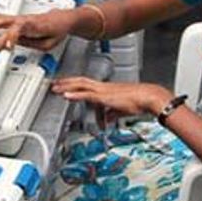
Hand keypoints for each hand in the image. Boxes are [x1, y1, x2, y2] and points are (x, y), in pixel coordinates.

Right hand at [0, 9, 74, 51]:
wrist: (63, 19)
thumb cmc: (57, 31)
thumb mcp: (48, 44)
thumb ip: (32, 44)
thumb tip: (17, 44)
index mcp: (34, 25)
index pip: (19, 29)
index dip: (11, 37)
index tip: (6, 46)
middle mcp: (25, 19)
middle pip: (6, 22)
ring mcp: (21, 17)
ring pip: (2, 18)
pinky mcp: (18, 18)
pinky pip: (2, 17)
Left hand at [51, 77, 172, 117]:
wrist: (148, 97)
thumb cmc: (138, 102)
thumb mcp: (120, 109)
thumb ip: (111, 113)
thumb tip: (107, 119)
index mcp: (105, 89)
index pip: (86, 84)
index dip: (74, 83)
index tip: (64, 85)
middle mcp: (102, 87)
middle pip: (79, 81)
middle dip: (66, 82)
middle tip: (53, 84)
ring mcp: (102, 90)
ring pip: (80, 85)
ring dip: (66, 86)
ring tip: (55, 88)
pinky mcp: (104, 96)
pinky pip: (87, 94)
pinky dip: (75, 94)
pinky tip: (66, 96)